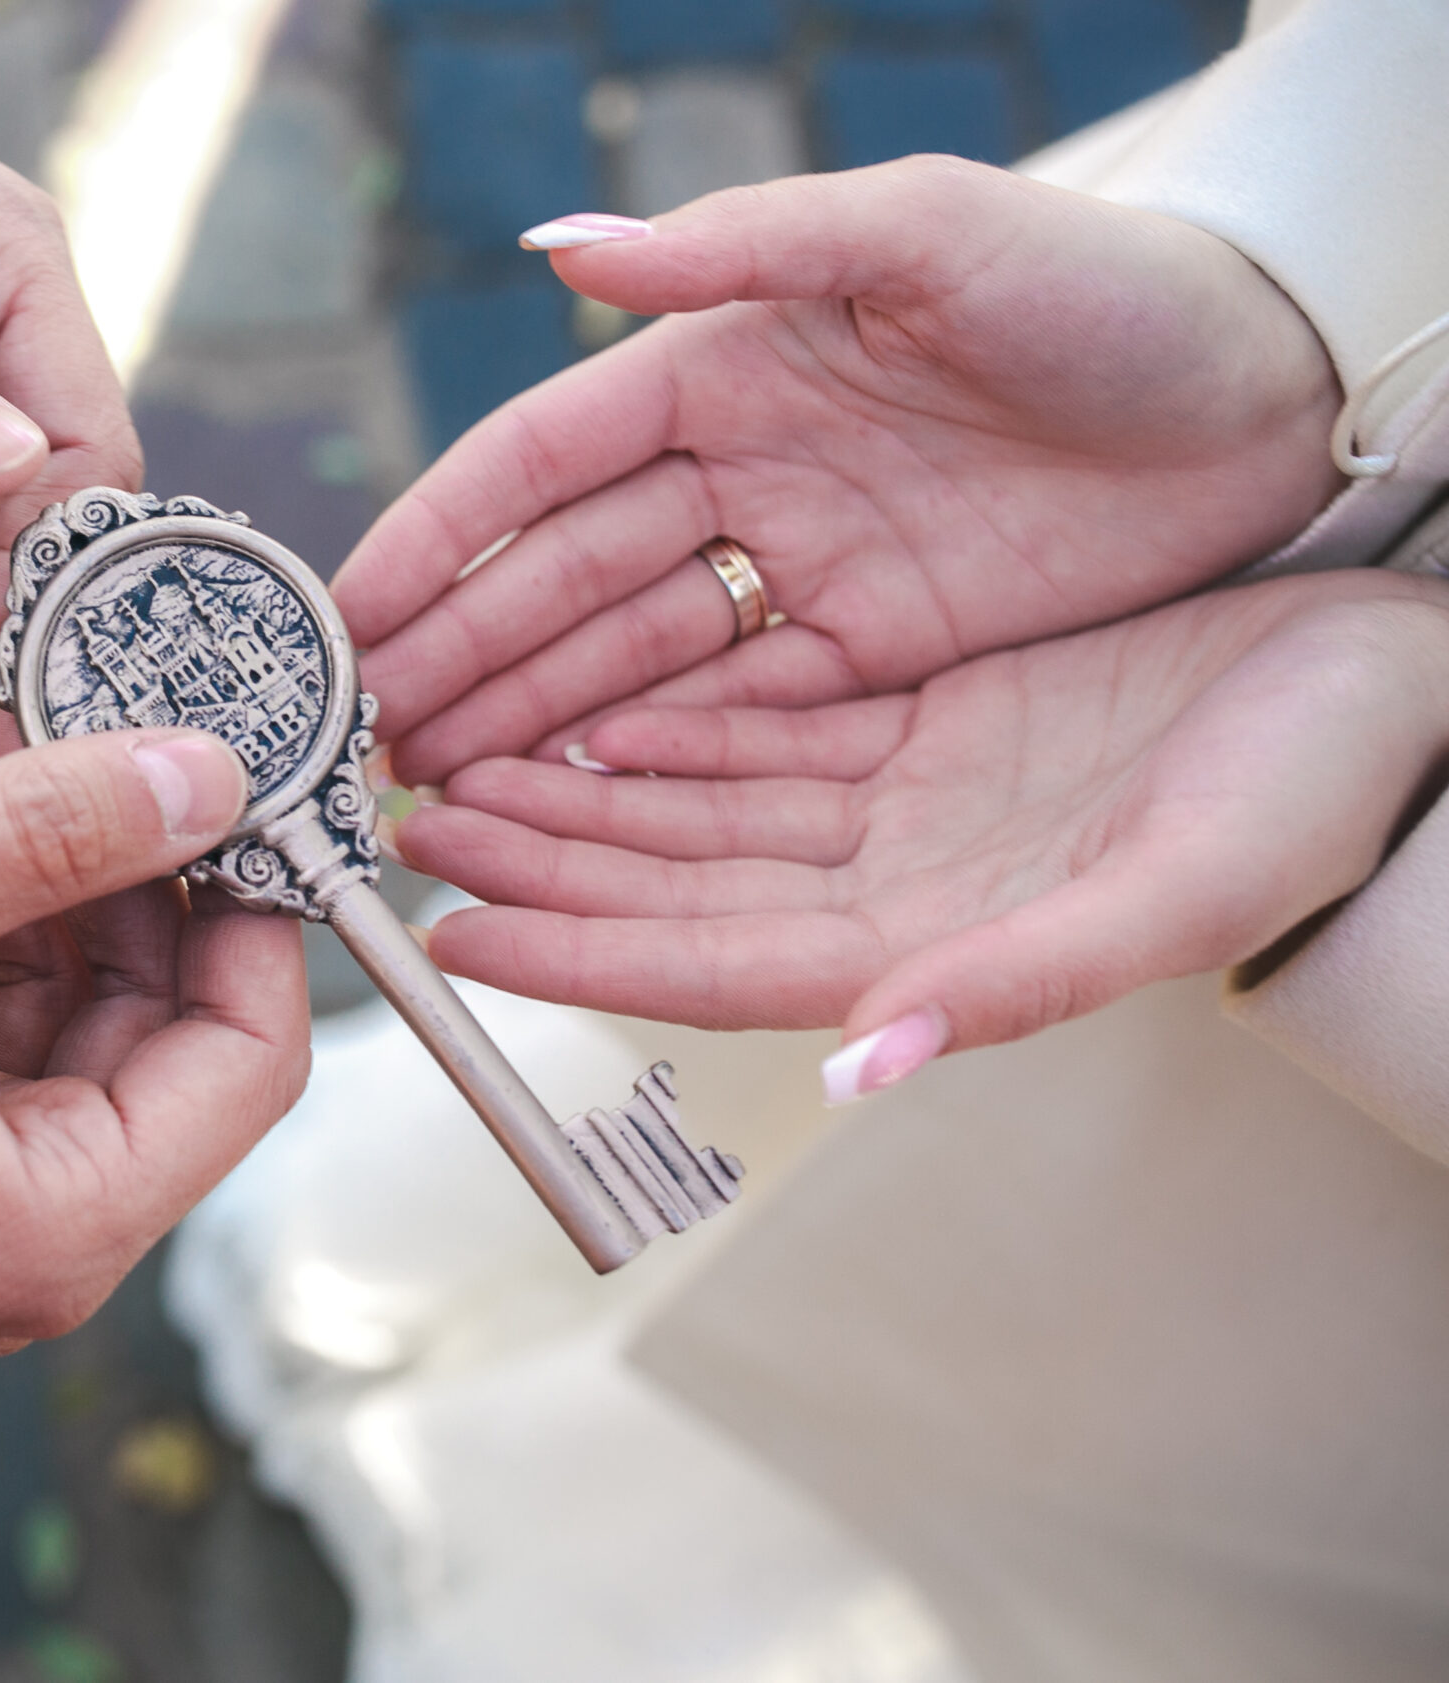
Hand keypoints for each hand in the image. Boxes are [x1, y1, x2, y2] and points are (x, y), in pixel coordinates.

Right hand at [0, 727, 306, 1360]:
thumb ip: (45, 837)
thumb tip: (211, 773)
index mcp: (51, 1221)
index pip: (250, 1053)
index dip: (252, 900)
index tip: (219, 766)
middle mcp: (28, 1232)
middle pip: (161, 1020)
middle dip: (114, 865)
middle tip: (54, 726)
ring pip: (65, 1003)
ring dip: (17, 875)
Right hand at [333, 156, 1344, 783]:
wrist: (1273, 390)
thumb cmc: (1105, 284)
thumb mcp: (926, 235)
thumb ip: (743, 245)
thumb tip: (559, 248)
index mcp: (725, 363)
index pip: (541, 464)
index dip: (438, 539)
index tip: (349, 613)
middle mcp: (739, 471)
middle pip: (563, 580)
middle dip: (458, 658)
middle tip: (366, 738)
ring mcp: (798, 567)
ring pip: (626, 659)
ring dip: (525, 721)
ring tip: (430, 791)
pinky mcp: (871, 651)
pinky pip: (728, 715)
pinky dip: (639, 760)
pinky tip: (560, 803)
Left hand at [385, 571, 1448, 1083]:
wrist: (1399, 691)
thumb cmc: (1316, 795)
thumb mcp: (1176, 888)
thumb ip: (1017, 984)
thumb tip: (864, 1066)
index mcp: (932, 942)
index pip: (707, 961)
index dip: (577, 949)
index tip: (455, 929)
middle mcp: (895, 884)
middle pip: (672, 880)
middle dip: (538, 855)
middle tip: (407, 823)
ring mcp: (905, 805)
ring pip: (696, 803)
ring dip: (576, 788)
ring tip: (455, 762)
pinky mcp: (928, 726)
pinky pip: (762, 731)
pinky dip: (670, 724)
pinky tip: (586, 704)